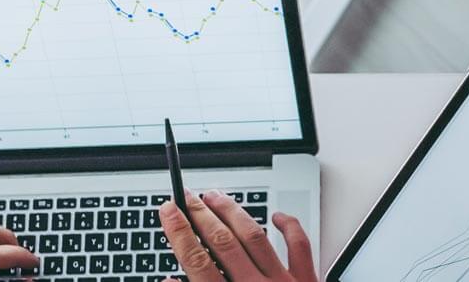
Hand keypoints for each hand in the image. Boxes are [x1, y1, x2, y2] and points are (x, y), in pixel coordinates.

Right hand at [159, 190, 316, 281]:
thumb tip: (168, 280)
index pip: (197, 262)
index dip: (179, 233)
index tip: (168, 210)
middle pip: (223, 242)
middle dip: (201, 215)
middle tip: (187, 195)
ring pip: (254, 236)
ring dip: (233, 213)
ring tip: (215, 196)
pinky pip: (300, 247)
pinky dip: (289, 226)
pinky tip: (277, 216)